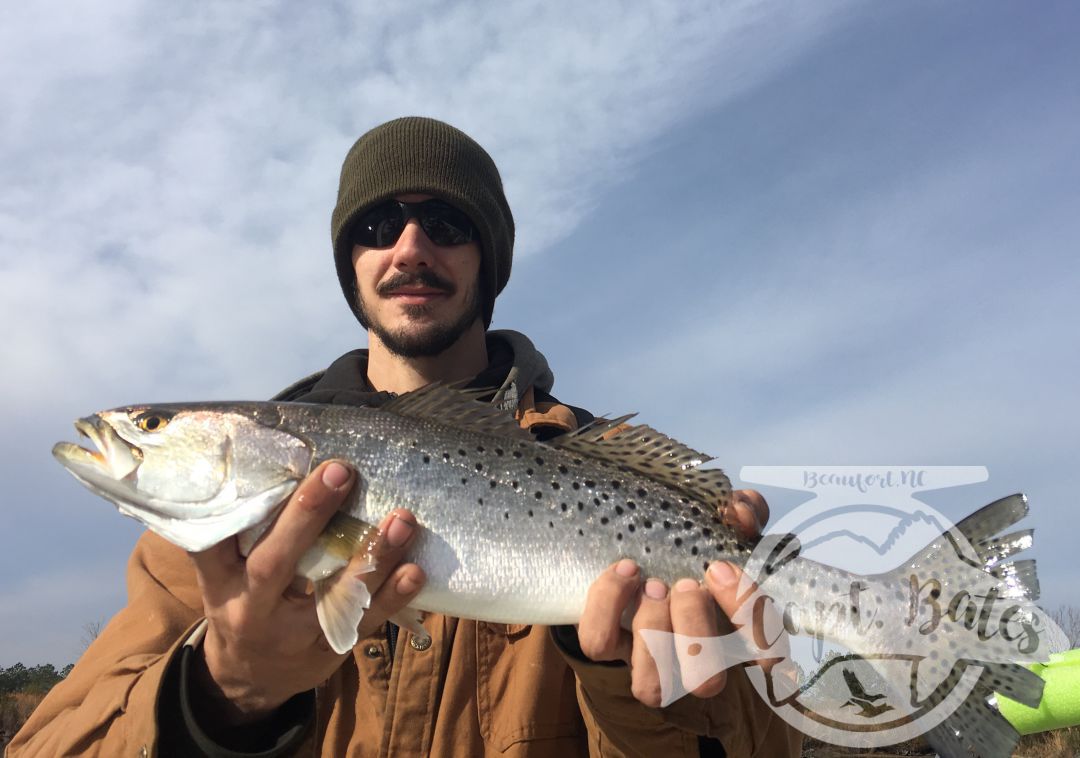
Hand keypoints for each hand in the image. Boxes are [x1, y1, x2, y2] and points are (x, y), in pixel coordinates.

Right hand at [187, 460, 426, 726]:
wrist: (249, 681)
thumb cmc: (241, 604)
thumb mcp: (222, 575)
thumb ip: (235, 532)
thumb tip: (257, 462)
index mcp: (221, 581)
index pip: (216, 542)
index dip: (238, 505)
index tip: (268, 463)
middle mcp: (252, 607)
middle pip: (274, 563)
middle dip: (307, 516)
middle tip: (339, 471)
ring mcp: (294, 633)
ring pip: (332, 595)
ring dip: (371, 556)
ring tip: (401, 518)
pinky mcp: (330, 648)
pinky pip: (365, 621)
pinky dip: (393, 596)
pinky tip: (415, 570)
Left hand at [576, 490, 770, 706]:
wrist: (644, 548)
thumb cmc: (697, 544)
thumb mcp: (725, 523)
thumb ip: (742, 512)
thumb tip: (738, 512)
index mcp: (741, 636)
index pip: (766, 654)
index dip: (744, 616)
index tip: (719, 568)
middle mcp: (698, 663)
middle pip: (705, 680)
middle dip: (693, 629)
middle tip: (683, 584)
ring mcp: (651, 661)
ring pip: (652, 684)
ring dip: (652, 630)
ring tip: (651, 584)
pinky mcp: (608, 645)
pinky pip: (599, 643)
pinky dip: (607, 605)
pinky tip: (623, 571)